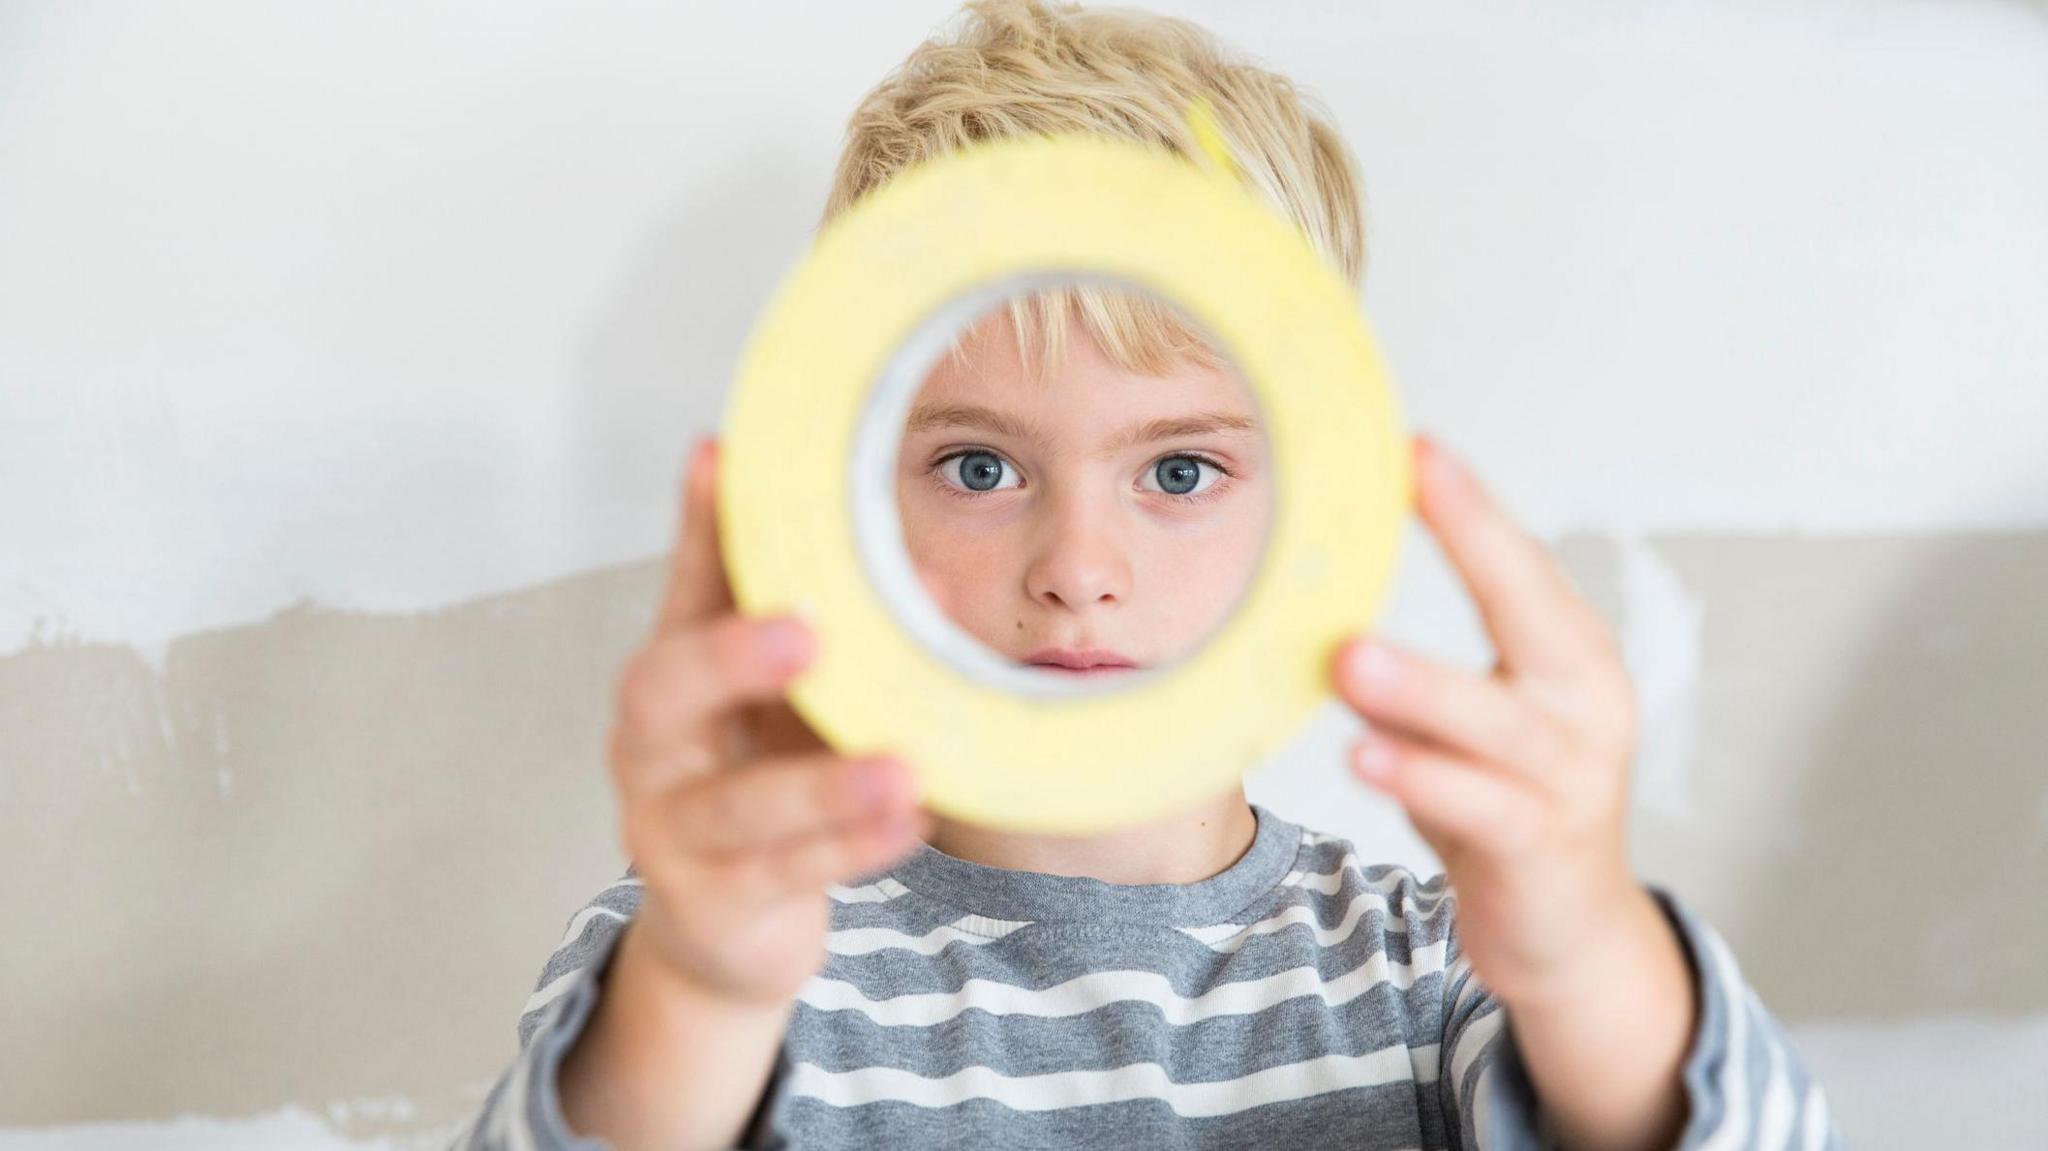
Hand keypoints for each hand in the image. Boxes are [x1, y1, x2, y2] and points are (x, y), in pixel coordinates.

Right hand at [609, 435, 931, 1005]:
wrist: (725, 931)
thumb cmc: (767, 783)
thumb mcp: (804, 703)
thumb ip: (857, 642)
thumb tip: (931, 576)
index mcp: (678, 674)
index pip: (687, 587)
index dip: (701, 524)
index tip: (721, 455)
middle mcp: (655, 744)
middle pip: (662, 690)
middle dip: (730, 656)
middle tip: (806, 630)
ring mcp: (668, 827)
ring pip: (735, 804)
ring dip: (820, 784)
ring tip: (900, 767)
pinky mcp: (707, 901)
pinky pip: (778, 876)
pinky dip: (847, 848)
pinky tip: (906, 822)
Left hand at [1331, 434, 1657, 1007]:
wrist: (1572, 930)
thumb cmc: (1511, 803)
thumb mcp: (1475, 723)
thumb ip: (1422, 676)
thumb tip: (1327, 616)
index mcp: (1573, 657)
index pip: (1522, 565)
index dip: (1472, 506)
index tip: (1417, 445)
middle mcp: (1584, 703)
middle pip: (1531, 610)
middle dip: (1474, 539)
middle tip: (1413, 476)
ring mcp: (1569, 775)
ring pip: (1494, 719)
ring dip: (1421, 684)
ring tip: (1350, 656)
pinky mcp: (1540, 842)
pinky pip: (1478, 803)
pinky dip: (1421, 777)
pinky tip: (1365, 757)